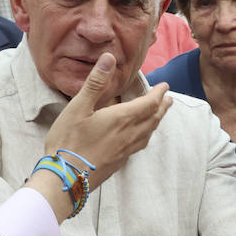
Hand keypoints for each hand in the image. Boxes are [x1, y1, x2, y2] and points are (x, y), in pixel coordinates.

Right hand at [43, 52, 170, 186]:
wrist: (66, 178)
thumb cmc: (68, 141)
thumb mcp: (78, 107)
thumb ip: (96, 82)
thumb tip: (109, 57)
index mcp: (121, 119)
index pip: (148, 103)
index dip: (158, 93)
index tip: (165, 86)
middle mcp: (128, 135)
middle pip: (152, 119)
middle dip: (162, 107)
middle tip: (169, 99)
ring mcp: (125, 151)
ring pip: (148, 133)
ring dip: (156, 122)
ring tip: (159, 116)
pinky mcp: (119, 162)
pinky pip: (139, 146)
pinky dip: (146, 136)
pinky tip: (140, 138)